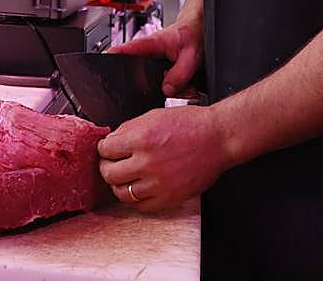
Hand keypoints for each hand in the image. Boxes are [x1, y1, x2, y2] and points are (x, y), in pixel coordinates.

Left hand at [97, 105, 230, 212]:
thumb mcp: (154, 116)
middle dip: (106, 167)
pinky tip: (139, 188)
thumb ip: (130, 129)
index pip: (106, 149)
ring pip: (122, 193)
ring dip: (119, 184)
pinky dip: (136, 198)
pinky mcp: (169, 197)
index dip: (104, 148)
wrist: (218, 138)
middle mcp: (147, 163)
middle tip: (110, 163)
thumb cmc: (191, 125)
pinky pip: (142, 206)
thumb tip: (113, 140)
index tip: (107, 149)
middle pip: (109, 174)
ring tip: (124, 177)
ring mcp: (158, 183)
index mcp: (142, 139)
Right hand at [109, 16, 202, 96]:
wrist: (200, 29)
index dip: (112, 57)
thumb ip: (179, 74)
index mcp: (151, 44)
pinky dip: (179, 89)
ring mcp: (155, 64)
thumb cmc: (193, 33)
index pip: (126, 49)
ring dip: (173, 89)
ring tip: (187, 82)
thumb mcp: (191, 55)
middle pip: (139, 75)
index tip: (100, 64)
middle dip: (153, 87)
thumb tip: (166, 90)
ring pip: (155, 85)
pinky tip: (188, 84)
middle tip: (173, 86)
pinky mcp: (163, 72)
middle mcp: (150, 54)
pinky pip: (166, 88)